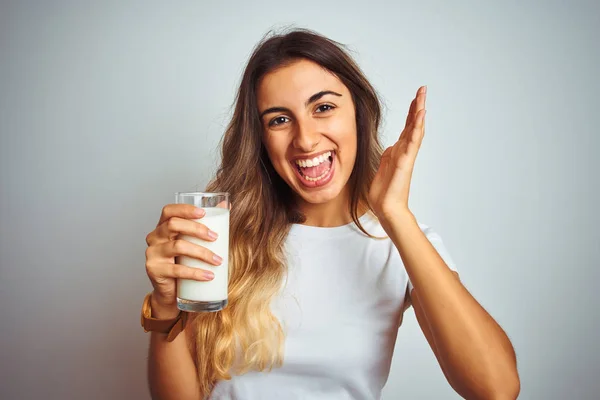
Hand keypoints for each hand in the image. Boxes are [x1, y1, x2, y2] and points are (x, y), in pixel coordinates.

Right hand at [145, 204, 222, 314]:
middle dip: (197, 229)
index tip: (204, 213)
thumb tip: (226, 205)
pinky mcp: (154, 270)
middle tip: (215, 237)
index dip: (185, 209)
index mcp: (163, 227)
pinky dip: (196, 273)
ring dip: (202, 253)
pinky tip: (209, 275)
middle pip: (173, 225)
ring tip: (218, 260)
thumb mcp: (193, 241)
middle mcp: (154, 237)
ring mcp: (152, 254)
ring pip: (178, 246)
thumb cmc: (183, 262)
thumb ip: (207, 223)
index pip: (168, 211)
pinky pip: (177, 270)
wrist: (170, 290)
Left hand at [368, 86, 426, 222]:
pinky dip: (417, 128)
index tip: (416, 97)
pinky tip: (420, 116)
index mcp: (399, 152)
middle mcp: (405, 151)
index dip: (411, 112)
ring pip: (415, 130)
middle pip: (413, 124)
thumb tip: (391, 147)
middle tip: (423, 89)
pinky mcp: (404, 162)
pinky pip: (412, 142)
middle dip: (418, 106)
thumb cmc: (385, 192)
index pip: (407, 127)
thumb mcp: (383, 167)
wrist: (387, 208)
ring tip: (423, 97)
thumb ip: (388, 156)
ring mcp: (406, 156)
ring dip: (419, 113)